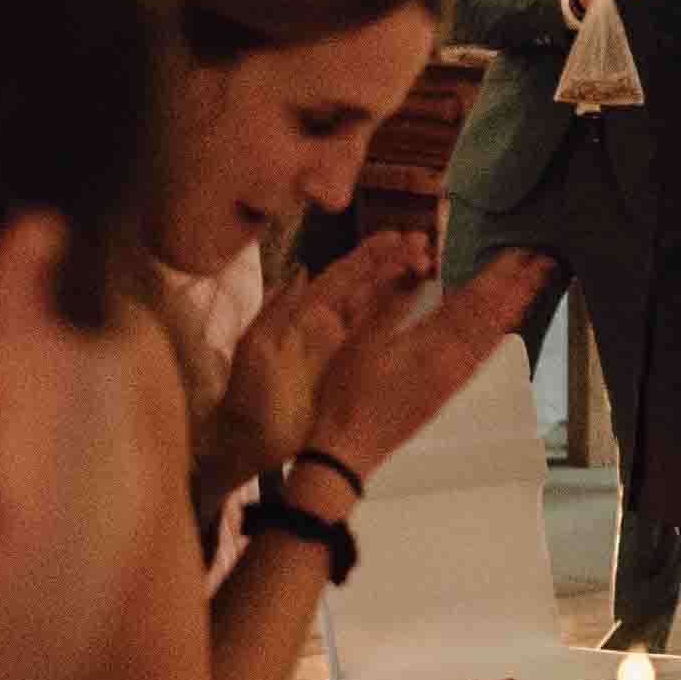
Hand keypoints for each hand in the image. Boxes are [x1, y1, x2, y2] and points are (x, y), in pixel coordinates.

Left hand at [228, 228, 431, 480]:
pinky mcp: (355, 372)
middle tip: (425, 246)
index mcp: (305, 313)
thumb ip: (277, 308)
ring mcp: (344, 347)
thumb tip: (302, 269)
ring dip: (402, 287)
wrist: (251, 442)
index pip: (343, 275)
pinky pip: (382, 341)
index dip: (370, 255)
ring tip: (430, 267)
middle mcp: (328, 323)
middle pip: (366, 285)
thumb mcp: (256, 348)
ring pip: (378, 308)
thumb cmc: (251, 395)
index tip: (398, 237)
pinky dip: (402, 322)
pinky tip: (424, 309)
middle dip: (394, 263)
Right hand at [311, 248, 548, 474]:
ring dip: (513, 311)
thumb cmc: (348, 394)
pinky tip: (504, 330)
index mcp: (428, 342)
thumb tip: (416, 279)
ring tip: (533, 290)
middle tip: (541, 266)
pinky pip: (480, 359)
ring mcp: (451, 378)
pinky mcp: (447, 392)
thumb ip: (392, 308)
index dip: (496, 276)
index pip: (470, 300)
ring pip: (490, 337)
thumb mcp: (362, 341)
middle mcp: (448, 360)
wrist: (350, 446)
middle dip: (515, 288)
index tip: (517, 256)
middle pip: (488, 316)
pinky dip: (496, 340)